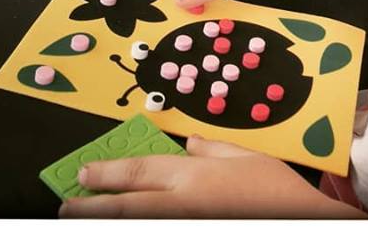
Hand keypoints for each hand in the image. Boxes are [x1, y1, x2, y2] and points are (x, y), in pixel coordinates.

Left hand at [58, 136, 360, 218]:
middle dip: (92, 204)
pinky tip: (126, 221)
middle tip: (67, 202)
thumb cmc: (276, 192)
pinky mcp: (194, 231)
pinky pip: (156, 229)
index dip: (107, 173)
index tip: (83, 173)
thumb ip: (213, 149)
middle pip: (127, 205)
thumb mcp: (248, 157)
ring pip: (136, 222)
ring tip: (82, 217)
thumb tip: (190, 142)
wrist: (300, 221)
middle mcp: (182, 204)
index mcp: (194, 176)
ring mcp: (185, 224)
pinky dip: (138, 223)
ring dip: (107, 219)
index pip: (140, 172)